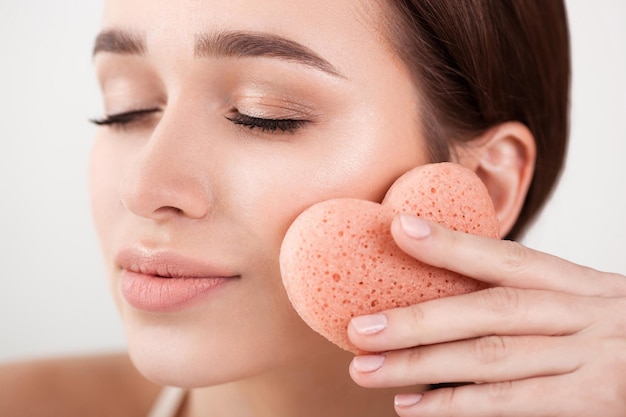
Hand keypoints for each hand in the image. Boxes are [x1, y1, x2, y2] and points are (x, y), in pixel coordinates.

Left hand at [348, 214, 625, 416]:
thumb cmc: (618, 332)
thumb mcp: (584, 301)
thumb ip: (528, 296)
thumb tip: (451, 292)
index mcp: (573, 281)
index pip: (505, 257)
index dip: (452, 242)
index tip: (398, 229)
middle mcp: (579, 313)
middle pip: (486, 311)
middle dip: (417, 320)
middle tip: (359, 329)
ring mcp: (589, 358)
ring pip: (491, 358)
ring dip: (422, 366)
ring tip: (368, 369)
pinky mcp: (594, 400)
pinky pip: (515, 404)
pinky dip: (458, 405)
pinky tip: (412, 406)